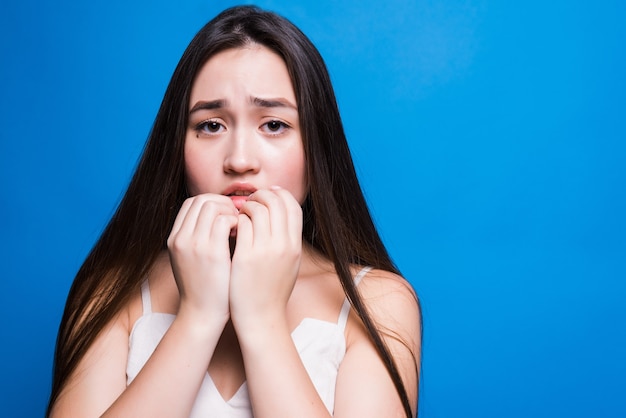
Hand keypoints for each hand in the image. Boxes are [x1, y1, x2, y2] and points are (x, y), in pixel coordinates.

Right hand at [167, 194, 237, 323]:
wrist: (202, 315)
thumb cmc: (205, 288)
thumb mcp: (193, 260)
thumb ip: (200, 238)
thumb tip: (221, 218)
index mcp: (175, 238)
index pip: (192, 203)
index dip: (212, 202)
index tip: (228, 213)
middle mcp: (180, 238)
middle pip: (202, 200)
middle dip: (223, 203)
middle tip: (238, 217)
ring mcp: (193, 244)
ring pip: (212, 205)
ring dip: (230, 211)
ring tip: (241, 226)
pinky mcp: (210, 252)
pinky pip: (224, 220)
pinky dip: (236, 221)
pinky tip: (243, 233)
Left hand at [229, 186, 302, 332]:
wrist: (260, 317)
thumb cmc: (271, 291)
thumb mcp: (289, 263)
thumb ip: (286, 240)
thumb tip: (280, 215)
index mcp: (295, 246)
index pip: (293, 206)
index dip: (280, 195)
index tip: (269, 194)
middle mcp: (284, 245)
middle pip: (276, 202)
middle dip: (261, 196)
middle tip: (250, 201)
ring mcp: (265, 251)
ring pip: (257, 209)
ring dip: (246, 207)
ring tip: (239, 214)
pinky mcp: (246, 257)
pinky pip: (241, 224)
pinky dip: (235, 220)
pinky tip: (231, 227)